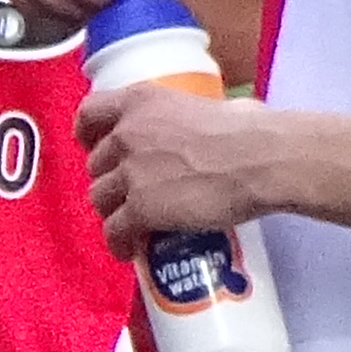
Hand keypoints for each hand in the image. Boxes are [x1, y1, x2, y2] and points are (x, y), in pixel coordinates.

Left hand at [81, 79, 288, 250]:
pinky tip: (128, 250)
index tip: (94, 145)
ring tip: (130, 223)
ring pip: (99, 198)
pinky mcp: (139, 208)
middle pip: (96, 163)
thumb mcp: (210, 105)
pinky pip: (114, 230)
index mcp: (141, 101)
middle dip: (111, 178)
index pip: (89, 113)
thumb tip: (213, 120)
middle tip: (130, 192)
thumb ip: (193, 115)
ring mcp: (130, 172)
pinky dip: (119, 242)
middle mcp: (126, 134)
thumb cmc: (251, 130)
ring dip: (113, 211)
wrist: (262, 160)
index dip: (88, 133)